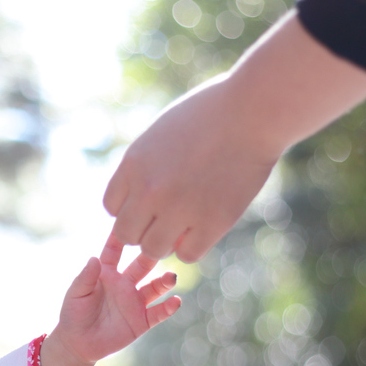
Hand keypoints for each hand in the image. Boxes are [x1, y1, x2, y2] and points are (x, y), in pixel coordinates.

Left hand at [40, 236, 181, 365]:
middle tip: (163, 245)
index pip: (115, 250)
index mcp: (107, 273)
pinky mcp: (141, 321)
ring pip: (155, 287)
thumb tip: (94, 258)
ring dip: (164, 281)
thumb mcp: (75, 294)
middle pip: (142, 264)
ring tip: (171, 277)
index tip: (131, 219)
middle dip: (152, 254)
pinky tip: (175, 301)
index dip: (121, 237)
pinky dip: (168, 308)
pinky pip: (158, 312)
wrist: (78, 343)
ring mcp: (135, 301)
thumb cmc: (74, 314)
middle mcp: (125, 283)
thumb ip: (85, 277)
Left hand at [103, 74, 280, 262]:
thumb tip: (136, 195)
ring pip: (153, 250)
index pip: (112, 207)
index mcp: (133, 165)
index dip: (131, 209)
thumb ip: (144, 165)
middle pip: (126, 234)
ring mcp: (179, 209)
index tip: (149, 203)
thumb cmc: (210, 113)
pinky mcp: (211, 223)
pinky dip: (194, 246)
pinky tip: (205, 228)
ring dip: (166, 242)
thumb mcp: (161, 132)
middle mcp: (150, 190)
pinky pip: (187, 255)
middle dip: (143, 230)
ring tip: (185, 226)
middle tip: (165, 220)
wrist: (252, 111)